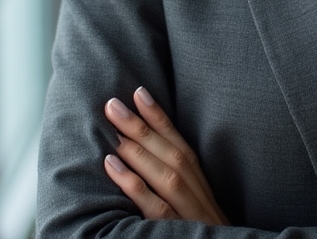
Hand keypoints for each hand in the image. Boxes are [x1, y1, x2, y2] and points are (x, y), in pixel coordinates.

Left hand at [103, 86, 228, 223]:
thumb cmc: (205, 236)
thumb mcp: (199, 209)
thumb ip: (182, 186)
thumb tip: (149, 157)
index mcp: (202, 186)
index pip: (181, 144)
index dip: (161, 117)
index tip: (139, 92)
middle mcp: (198, 194)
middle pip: (170, 152)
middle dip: (142, 125)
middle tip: (112, 103)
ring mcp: (189, 214)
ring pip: (164, 174)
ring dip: (137, 148)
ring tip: (111, 126)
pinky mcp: (177, 233)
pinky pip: (153, 207)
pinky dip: (133, 184)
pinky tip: (112, 166)